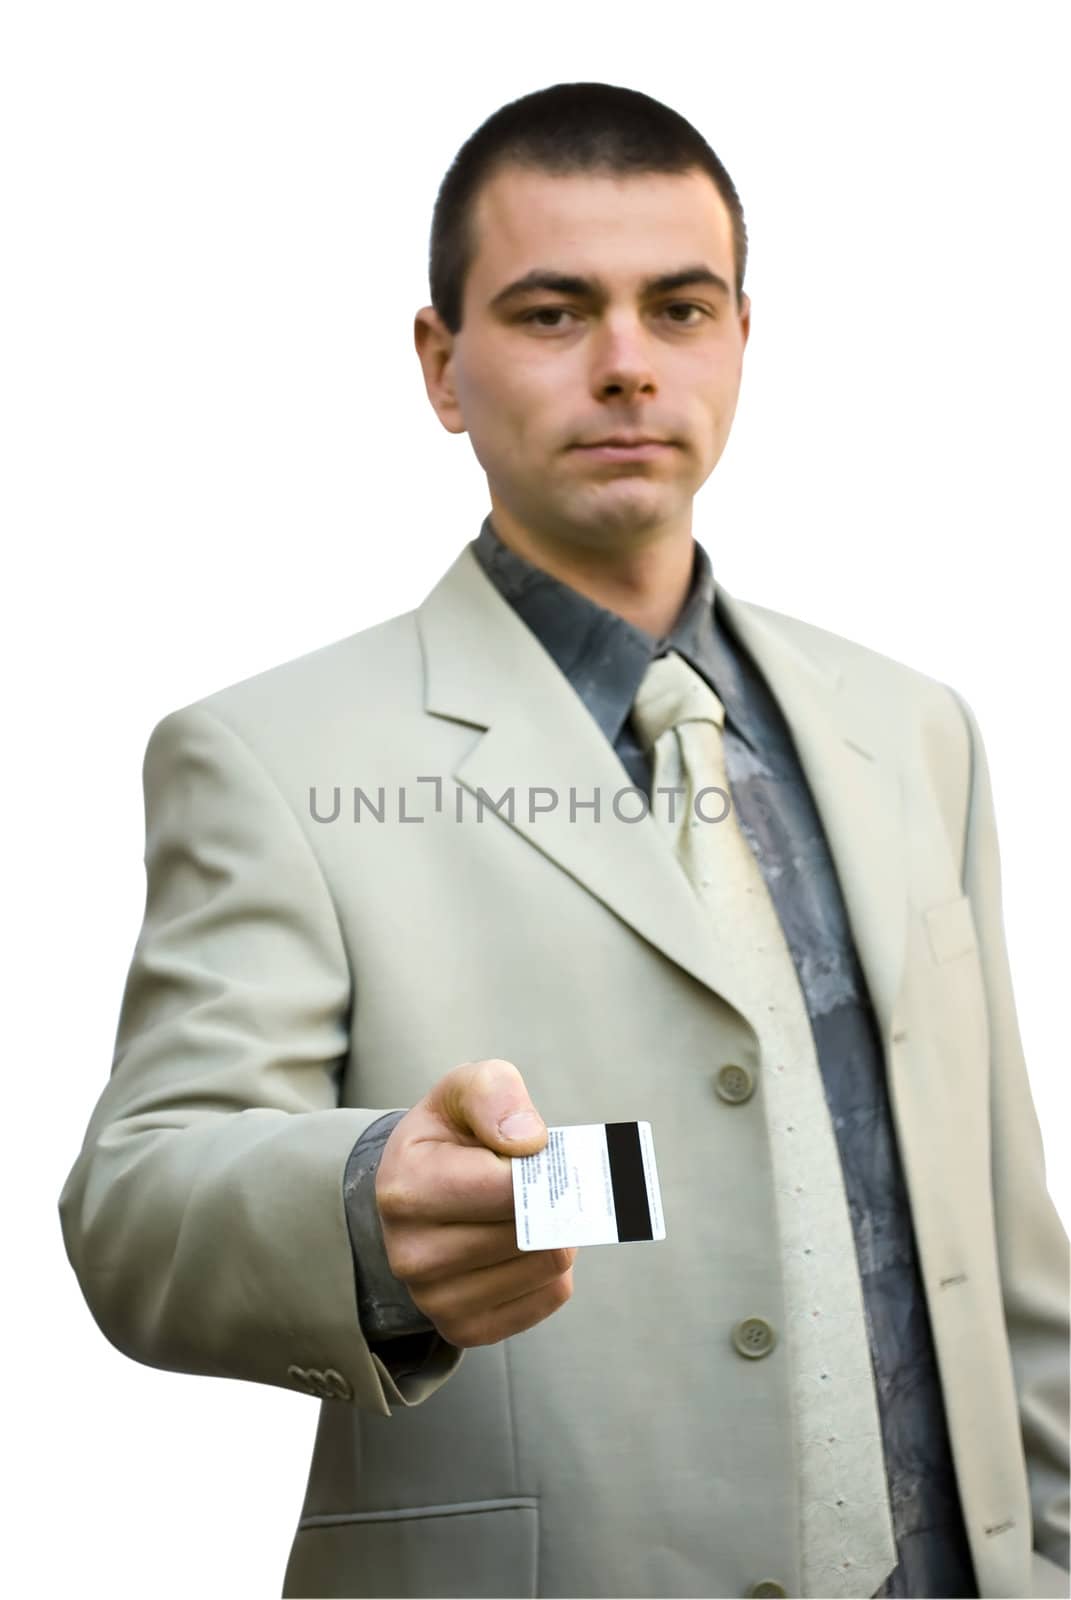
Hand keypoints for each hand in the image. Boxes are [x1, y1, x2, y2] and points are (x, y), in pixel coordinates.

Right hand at [374, 1058, 575, 1347]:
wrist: (414, 1193)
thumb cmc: (449, 1138)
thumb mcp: (464, 1091)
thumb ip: (495, 1095)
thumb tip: (528, 1142)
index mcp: (406, 1189)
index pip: (509, 1189)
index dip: (540, 1167)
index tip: (536, 1152)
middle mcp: (412, 1254)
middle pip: (534, 1232)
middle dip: (550, 1201)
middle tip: (534, 1183)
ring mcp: (435, 1300)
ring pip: (548, 1265)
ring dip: (554, 1233)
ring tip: (523, 1213)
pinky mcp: (466, 1329)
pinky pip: (551, 1296)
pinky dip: (551, 1268)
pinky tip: (522, 1246)